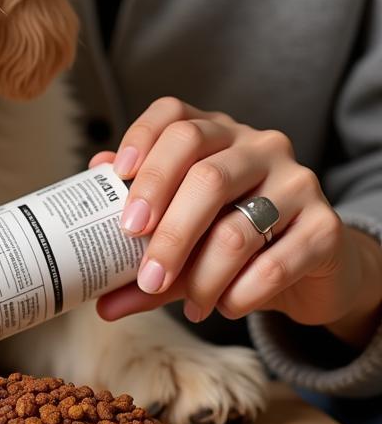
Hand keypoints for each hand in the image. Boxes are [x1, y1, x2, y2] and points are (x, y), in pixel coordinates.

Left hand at [92, 97, 381, 347]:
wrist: (309, 266)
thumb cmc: (230, 238)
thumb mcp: (183, 235)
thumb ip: (141, 251)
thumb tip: (97, 297)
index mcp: (213, 132)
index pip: (173, 116)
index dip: (141, 140)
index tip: (117, 176)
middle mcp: (257, 145)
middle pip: (204, 174)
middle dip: (168, 230)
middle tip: (146, 272)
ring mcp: (296, 180)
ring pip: (237, 226)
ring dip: (202, 276)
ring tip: (186, 303)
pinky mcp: (326, 225)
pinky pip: (276, 261)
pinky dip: (242, 292)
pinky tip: (225, 307)